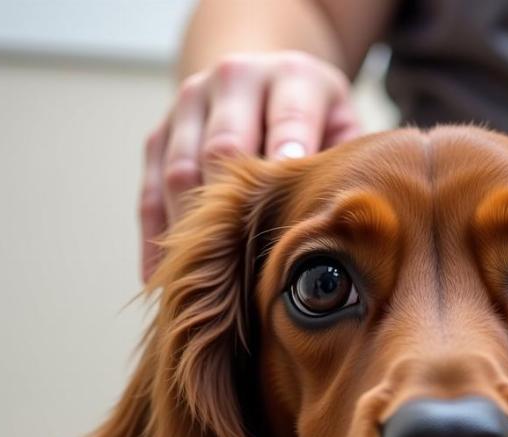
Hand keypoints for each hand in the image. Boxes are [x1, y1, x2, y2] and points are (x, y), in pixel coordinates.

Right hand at [139, 51, 359, 279]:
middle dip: (234, 210)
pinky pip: (149, 192)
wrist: (261, 78)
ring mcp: (188, 106)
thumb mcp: (345, 127)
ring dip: (193, 232)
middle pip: (222, 149)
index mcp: (291, 78)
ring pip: (180, 173)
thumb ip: (350, 166)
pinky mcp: (158, 135)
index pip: (288, 120)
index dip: (286, 160)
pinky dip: (155, 240)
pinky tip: (166, 279)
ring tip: (212, 286)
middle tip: (250, 271)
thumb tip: (359, 228)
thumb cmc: (319, 123)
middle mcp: (235, 82)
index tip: (290, 200)